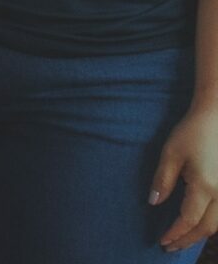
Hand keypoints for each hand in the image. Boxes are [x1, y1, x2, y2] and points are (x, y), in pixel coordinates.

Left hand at [153, 103, 217, 251]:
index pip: (188, 220)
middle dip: (187, 240)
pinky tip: (197, 225)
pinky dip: (210, 224)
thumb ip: (162, 180)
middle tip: (169, 246)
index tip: (162, 241)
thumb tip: (154, 203)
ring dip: (200, 235)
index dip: (175, 233)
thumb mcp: (170, 153)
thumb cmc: (191, 133)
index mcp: (205, 187)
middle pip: (206, 228)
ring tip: (182, 239)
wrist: (216, 118)